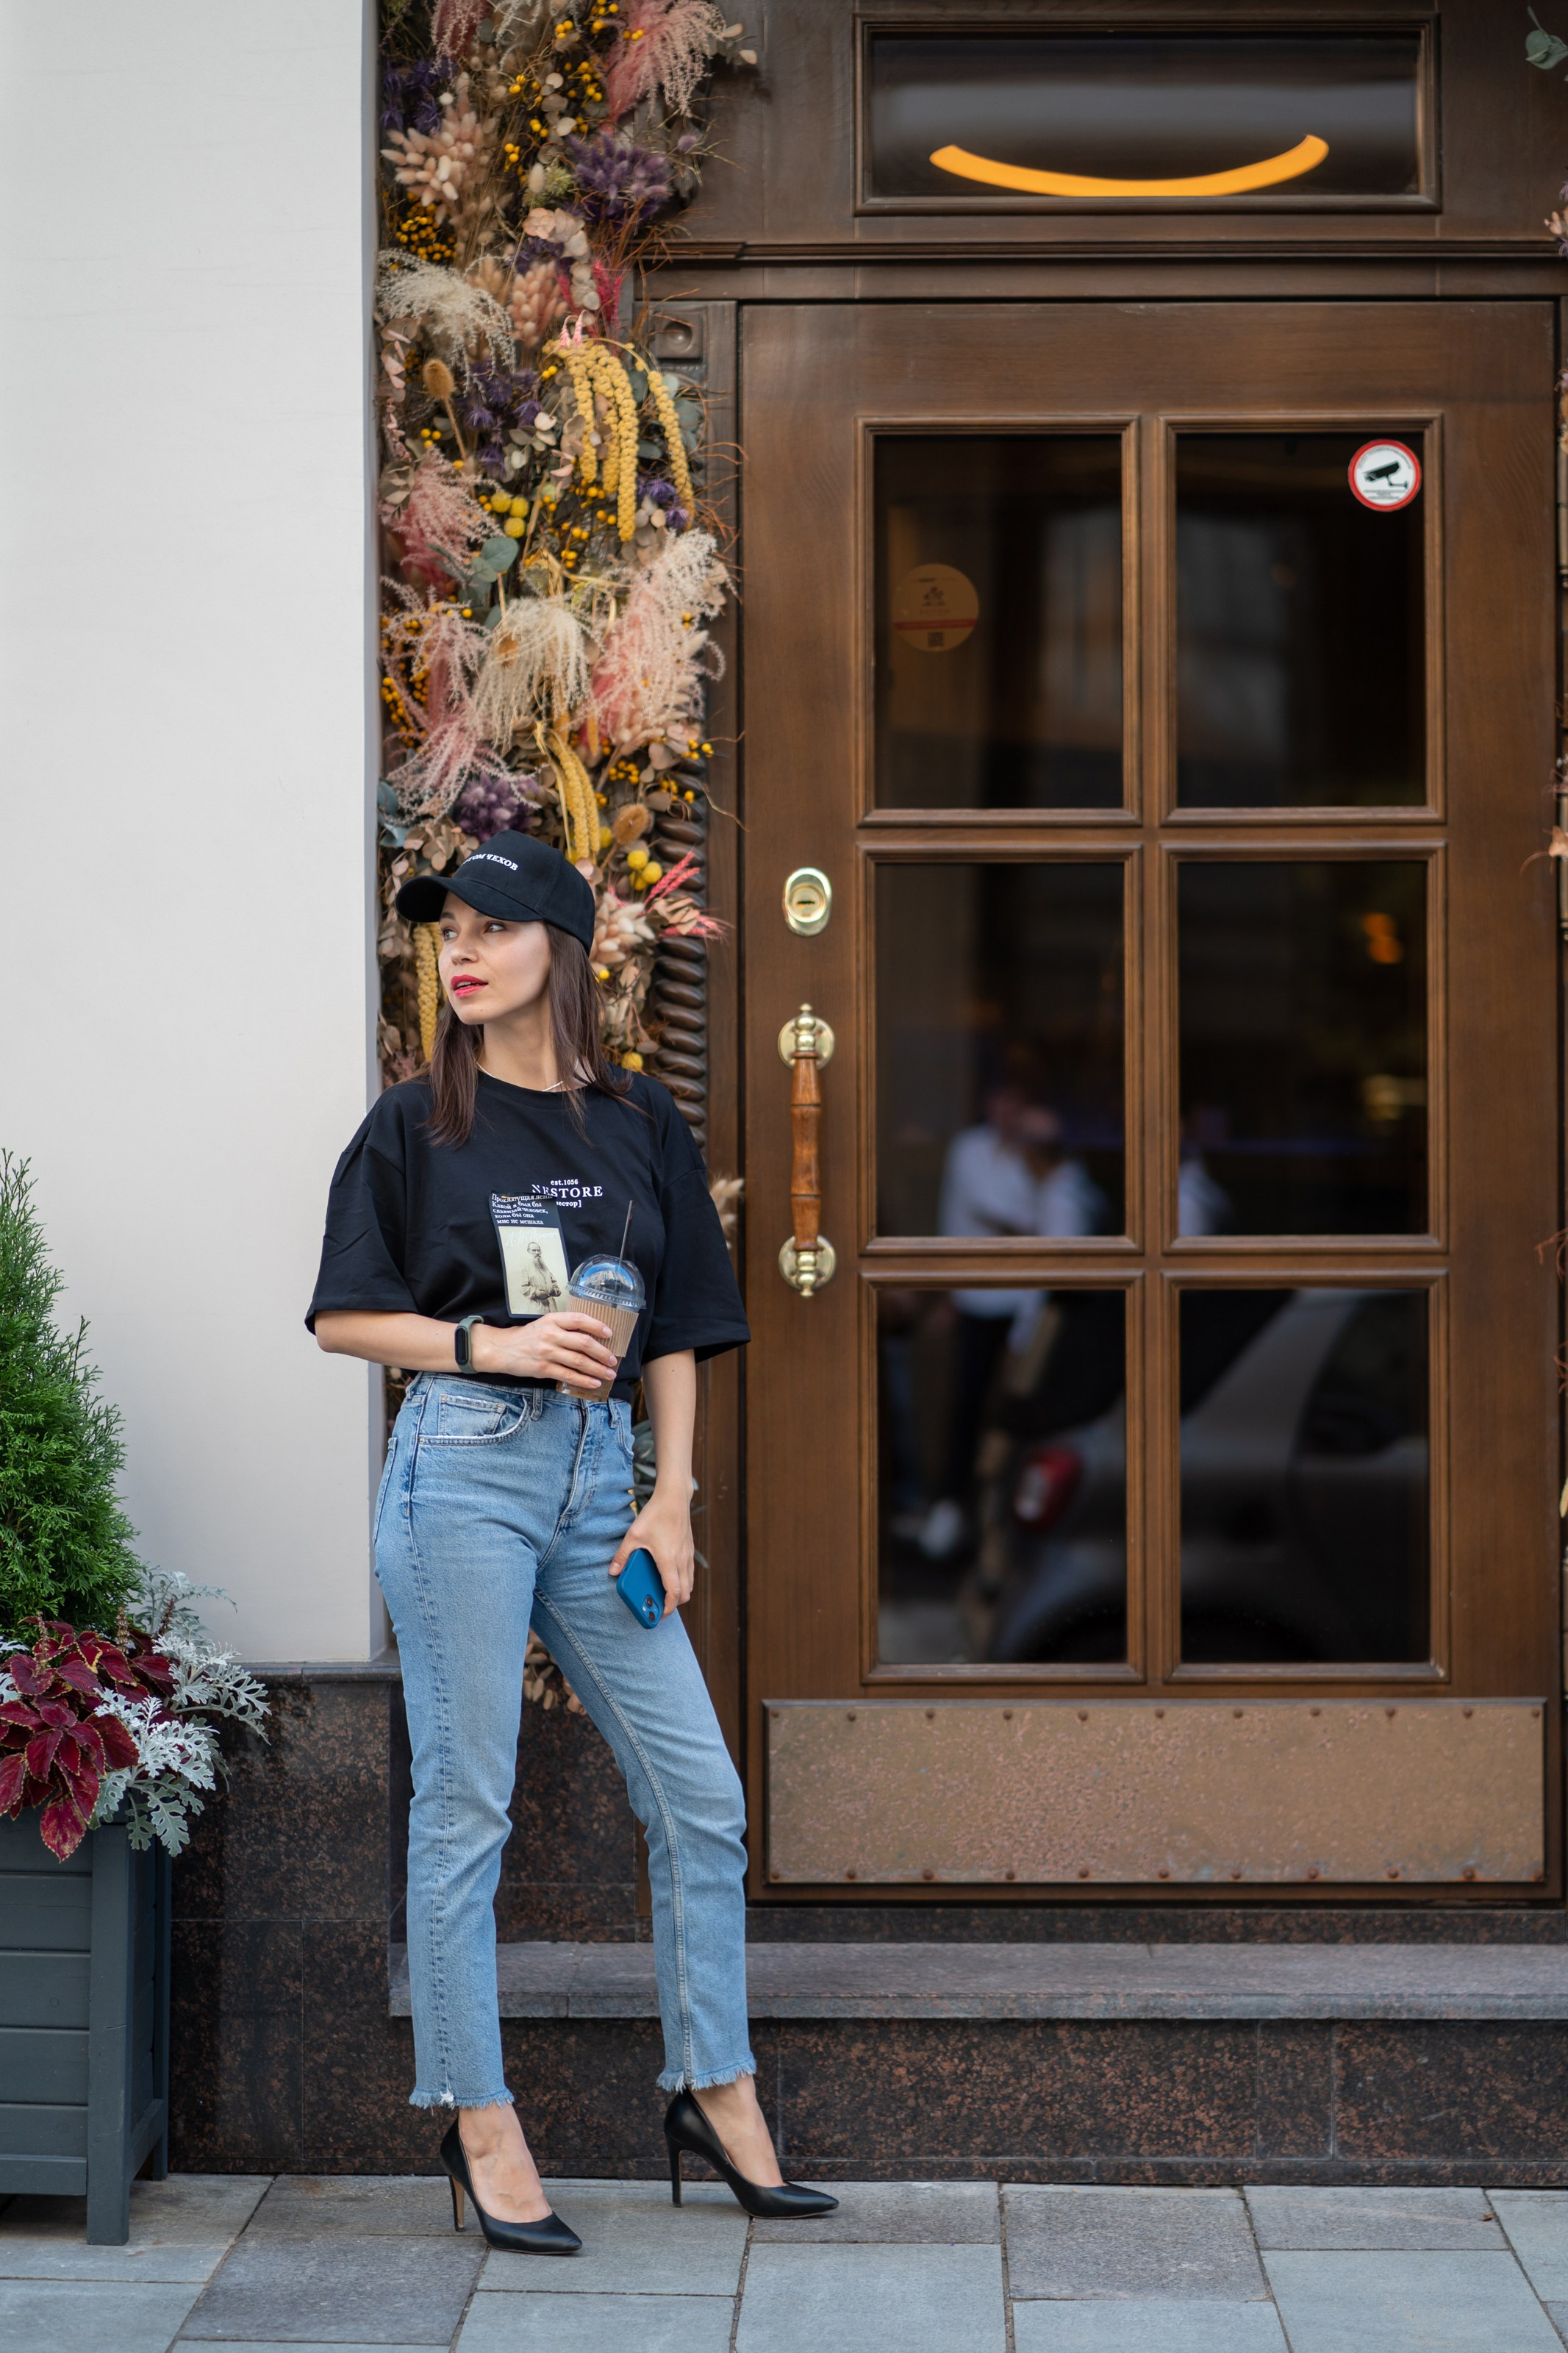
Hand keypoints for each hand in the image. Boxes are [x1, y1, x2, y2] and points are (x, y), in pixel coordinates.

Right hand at [472, 1312, 616, 1386]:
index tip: (609, 1333)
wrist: (503, 1349)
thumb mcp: (545, 1324)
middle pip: (583, 1343)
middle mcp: (551, 1335)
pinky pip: (568, 1375)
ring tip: (609, 1374)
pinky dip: (584, 1380)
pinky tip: (594, 1383)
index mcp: (553, 1320)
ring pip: (579, 1361)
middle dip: (602, 1352)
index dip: (597, 1326)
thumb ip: (565, 1327)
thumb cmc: (528, 1336)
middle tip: (613, 1360)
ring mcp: (547, 1352)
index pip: (579, 1319)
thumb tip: (592, 1336)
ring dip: (597, 1369)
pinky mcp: (544, 1369)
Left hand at [609, 1488, 694, 1617]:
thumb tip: (612, 1571)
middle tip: (659, 1606)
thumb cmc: (655, 1514)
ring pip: (689, 1583)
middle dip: (673, 1604)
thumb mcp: (633, 1535)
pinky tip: (668, 1574)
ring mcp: (688, 1555)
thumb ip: (622, 1555)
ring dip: (679, 1592)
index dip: (668, 1607)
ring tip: (663, 1593)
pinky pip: (689, 1572)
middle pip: (685, 1593)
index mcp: (668, 1560)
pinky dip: (682, 1580)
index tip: (659, 1614)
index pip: (674, 1592)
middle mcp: (681, 1560)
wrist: (675, 1497)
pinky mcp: (689, 1549)